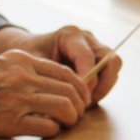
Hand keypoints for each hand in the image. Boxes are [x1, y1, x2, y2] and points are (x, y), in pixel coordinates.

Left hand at [0, 25, 121, 103]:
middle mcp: (87, 39)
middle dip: (102, 85)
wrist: (26, 48)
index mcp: (70, 35)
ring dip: (103, 88)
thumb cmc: (27, 55)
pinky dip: (101, 88)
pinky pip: (109, 74)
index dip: (86, 81)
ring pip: (113, 68)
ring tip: (86, 103)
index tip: (77, 100)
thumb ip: (47, 76)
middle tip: (86, 103)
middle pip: (110, 60)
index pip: (87, 57)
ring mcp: (95, 47)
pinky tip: (85, 100)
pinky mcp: (98, 59)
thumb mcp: (31, 64)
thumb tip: (63, 98)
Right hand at [0, 50, 88, 137]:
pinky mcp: (10, 123)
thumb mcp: (0, 62)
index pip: (67, 73)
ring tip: (65, 123)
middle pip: (72, 91)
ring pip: (65, 108)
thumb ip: (26, 67)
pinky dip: (53, 130)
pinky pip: (47, 127)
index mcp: (23, 60)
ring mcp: (18, 100)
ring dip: (70, 118)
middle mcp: (24, 77)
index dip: (81, 87)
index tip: (82, 97)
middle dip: (80, 105)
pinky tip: (47, 130)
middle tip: (77, 113)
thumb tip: (53, 79)